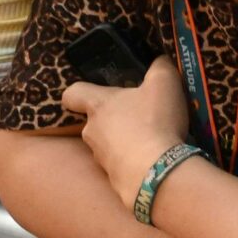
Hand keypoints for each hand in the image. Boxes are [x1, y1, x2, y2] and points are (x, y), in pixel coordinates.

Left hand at [59, 55, 191, 211]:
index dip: (79, 92)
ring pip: (107, 143)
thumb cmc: (153, 120)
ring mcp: (99, 157)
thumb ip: (160, 66)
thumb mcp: (164, 83)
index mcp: (99, 104)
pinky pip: (120, 163)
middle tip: (140, 116)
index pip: (73, 94)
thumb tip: (159, 60)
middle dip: (114, 118)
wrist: (154, 170)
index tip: (93, 93)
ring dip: (124, 140)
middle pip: (95, 120)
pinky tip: (153, 158)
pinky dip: (132, 159)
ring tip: (151, 139)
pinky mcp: (112, 177)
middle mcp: (92, 130)